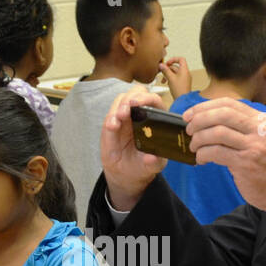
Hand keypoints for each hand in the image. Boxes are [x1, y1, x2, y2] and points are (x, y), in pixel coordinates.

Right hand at [99, 88, 170, 211]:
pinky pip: (110, 116)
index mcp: (155, 118)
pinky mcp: (112, 124)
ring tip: (118, 119)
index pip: (153, 100)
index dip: (147, 98)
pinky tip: (113, 126)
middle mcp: (140, 114)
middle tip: (127, 109)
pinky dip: (111, 119)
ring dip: (119, 107)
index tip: (138, 104)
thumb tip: (152, 158)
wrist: (126, 173)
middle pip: (136, 93)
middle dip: (130, 98)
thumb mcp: (153, 166)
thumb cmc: (143, 164)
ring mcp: (125, 117)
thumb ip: (154, 162)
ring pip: (121, 100)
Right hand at [160, 57, 190, 97]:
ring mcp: (184, 78)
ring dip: (168, 75)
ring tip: (164, 80)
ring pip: (174, 73)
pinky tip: (167, 83)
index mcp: (184, 70)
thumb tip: (161, 65)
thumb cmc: (179, 90)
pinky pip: (176, 78)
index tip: (167, 63)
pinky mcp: (182, 83)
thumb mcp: (170, 78)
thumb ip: (165, 70)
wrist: (183, 100)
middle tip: (162, 73)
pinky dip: (171, 79)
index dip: (173, 59)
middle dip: (168, 70)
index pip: (180, 59)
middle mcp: (185, 73)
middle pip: (175, 67)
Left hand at [183, 98, 265, 219]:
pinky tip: (201, 159)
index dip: (205, 106)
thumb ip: (239, 126)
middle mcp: (259, 128)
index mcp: (260, 119)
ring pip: (218, 132)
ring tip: (194, 147)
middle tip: (188, 130)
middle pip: (222, 114)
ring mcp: (254, 145)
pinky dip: (203, 154)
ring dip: (199, 139)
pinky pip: (217, 152)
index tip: (189, 114)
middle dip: (199, 120)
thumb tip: (204, 119)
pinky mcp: (246, 163)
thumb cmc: (265, 163)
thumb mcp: (258, 137)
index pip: (229, 103)